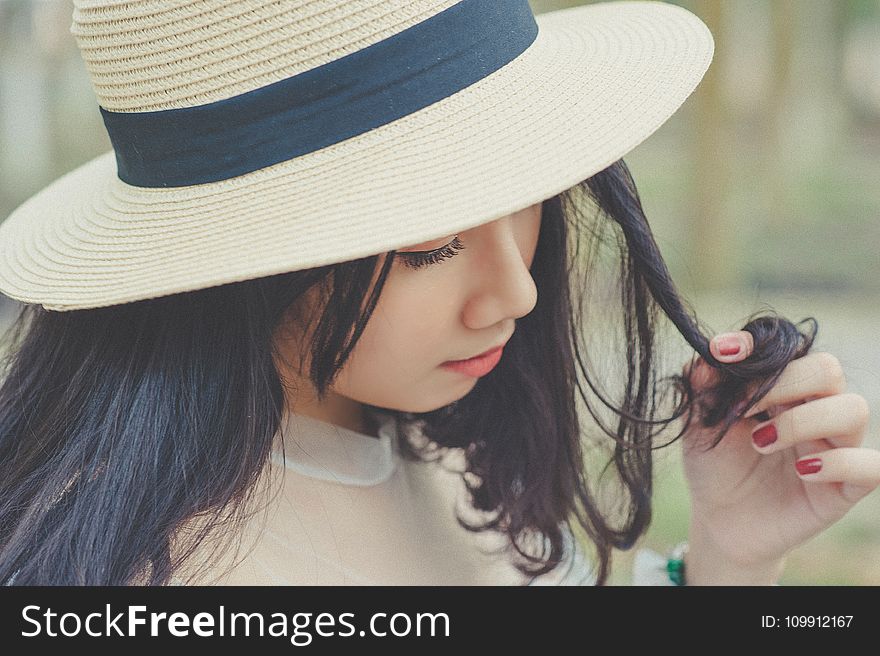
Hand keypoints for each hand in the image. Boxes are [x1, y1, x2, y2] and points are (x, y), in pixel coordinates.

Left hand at [680, 331, 879, 581]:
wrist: (718, 521)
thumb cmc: (715, 466)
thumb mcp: (699, 424)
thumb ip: (701, 387)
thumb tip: (706, 355)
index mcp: (783, 388)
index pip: (790, 348)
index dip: (759, 345)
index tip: (722, 351)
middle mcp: (816, 410)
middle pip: (827, 369)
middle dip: (783, 382)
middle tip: (741, 409)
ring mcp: (834, 448)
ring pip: (854, 409)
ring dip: (803, 421)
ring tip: (761, 442)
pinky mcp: (845, 488)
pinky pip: (870, 466)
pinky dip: (837, 463)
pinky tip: (801, 471)